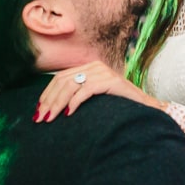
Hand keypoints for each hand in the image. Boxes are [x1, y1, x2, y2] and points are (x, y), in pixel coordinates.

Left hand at [36, 60, 164, 121]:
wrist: (146, 108)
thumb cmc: (119, 106)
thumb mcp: (94, 99)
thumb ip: (77, 96)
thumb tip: (51, 106)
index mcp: (89, 68)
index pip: (60, 78)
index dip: (46, 94)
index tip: (38, 111)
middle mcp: (95, 66)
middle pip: (62, 81)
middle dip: (48, 101)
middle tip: (40, 119)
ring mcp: (104, 72)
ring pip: (70, 85)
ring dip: (56, 103)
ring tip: (50, 118)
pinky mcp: (111, 81)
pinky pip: (86, 89)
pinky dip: (75, 102)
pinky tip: (69, 114)